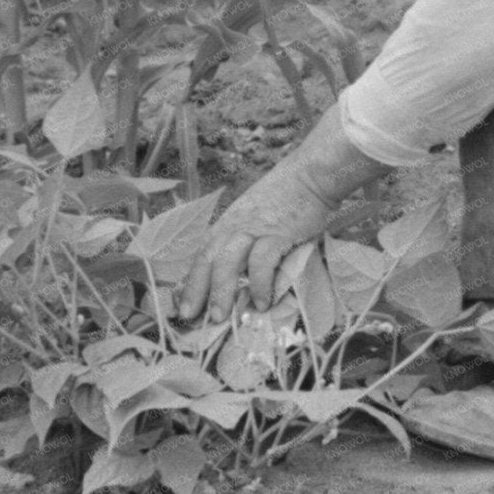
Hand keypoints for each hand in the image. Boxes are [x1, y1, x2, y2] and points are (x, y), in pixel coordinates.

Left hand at [176, 159, 333, 323]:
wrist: (309, 177)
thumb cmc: (285, 198)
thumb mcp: (255, 217)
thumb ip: (245, 242)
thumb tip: (240, 278)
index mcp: (227, 224)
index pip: (202, 255)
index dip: (190, 281)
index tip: (183, 306)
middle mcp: (234, 226)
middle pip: (208, 260)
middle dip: (197, 290)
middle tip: (192, 317)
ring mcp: (253, 229)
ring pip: (227, 262)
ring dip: (221, 291)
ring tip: (220, 317)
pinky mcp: (275, 233)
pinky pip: (261, 262)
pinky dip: (259, 284)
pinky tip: (262, 302)